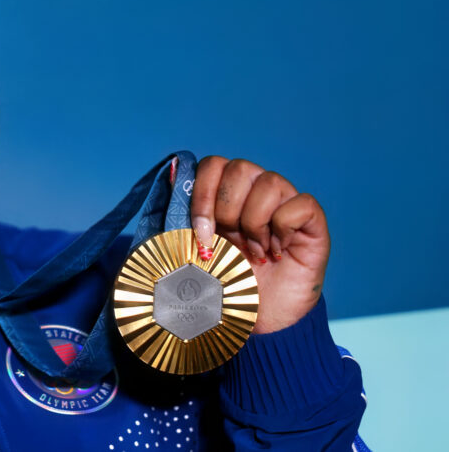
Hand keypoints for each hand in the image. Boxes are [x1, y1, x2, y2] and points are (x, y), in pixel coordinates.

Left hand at [190, 157, 329, 333]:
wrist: (261, 321)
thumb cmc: (227, 285)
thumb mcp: (196, 252)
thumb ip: (184, 219)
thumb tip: (173, 178)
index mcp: (226, 194)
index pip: (213, 164)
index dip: (203, 194)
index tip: (202, 233)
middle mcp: (257, 191)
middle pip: (240, 168)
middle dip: (228, 210)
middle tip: (232, 244)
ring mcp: (286, 203)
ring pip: (270, 182)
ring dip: (255, 222)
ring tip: (254, 251)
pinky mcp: (312, 221)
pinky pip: (301, 203)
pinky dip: (284, 228)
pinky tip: (277, 252)